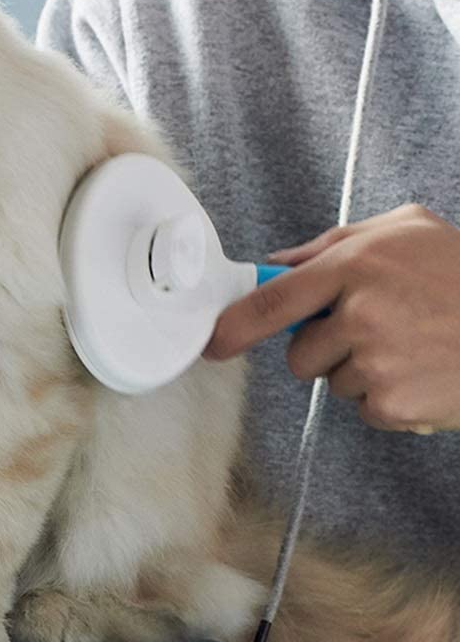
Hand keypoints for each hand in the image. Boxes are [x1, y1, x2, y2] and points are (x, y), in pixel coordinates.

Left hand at [202, 204, 459, 432]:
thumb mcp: (406, 230)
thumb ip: (335, 243)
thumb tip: (279, 262)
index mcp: (353, 265)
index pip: (272, 300)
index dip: (234, 325)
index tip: (214, 343)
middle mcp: (358, 313)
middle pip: (300, 355)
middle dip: (326, 350)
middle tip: (379, 332)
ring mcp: (376, 361)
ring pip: (335, 383)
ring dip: (364, 374)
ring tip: (414, 349)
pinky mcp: (395, 403)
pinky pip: (367, 411)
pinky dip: (392, 402)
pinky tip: (427, 375)